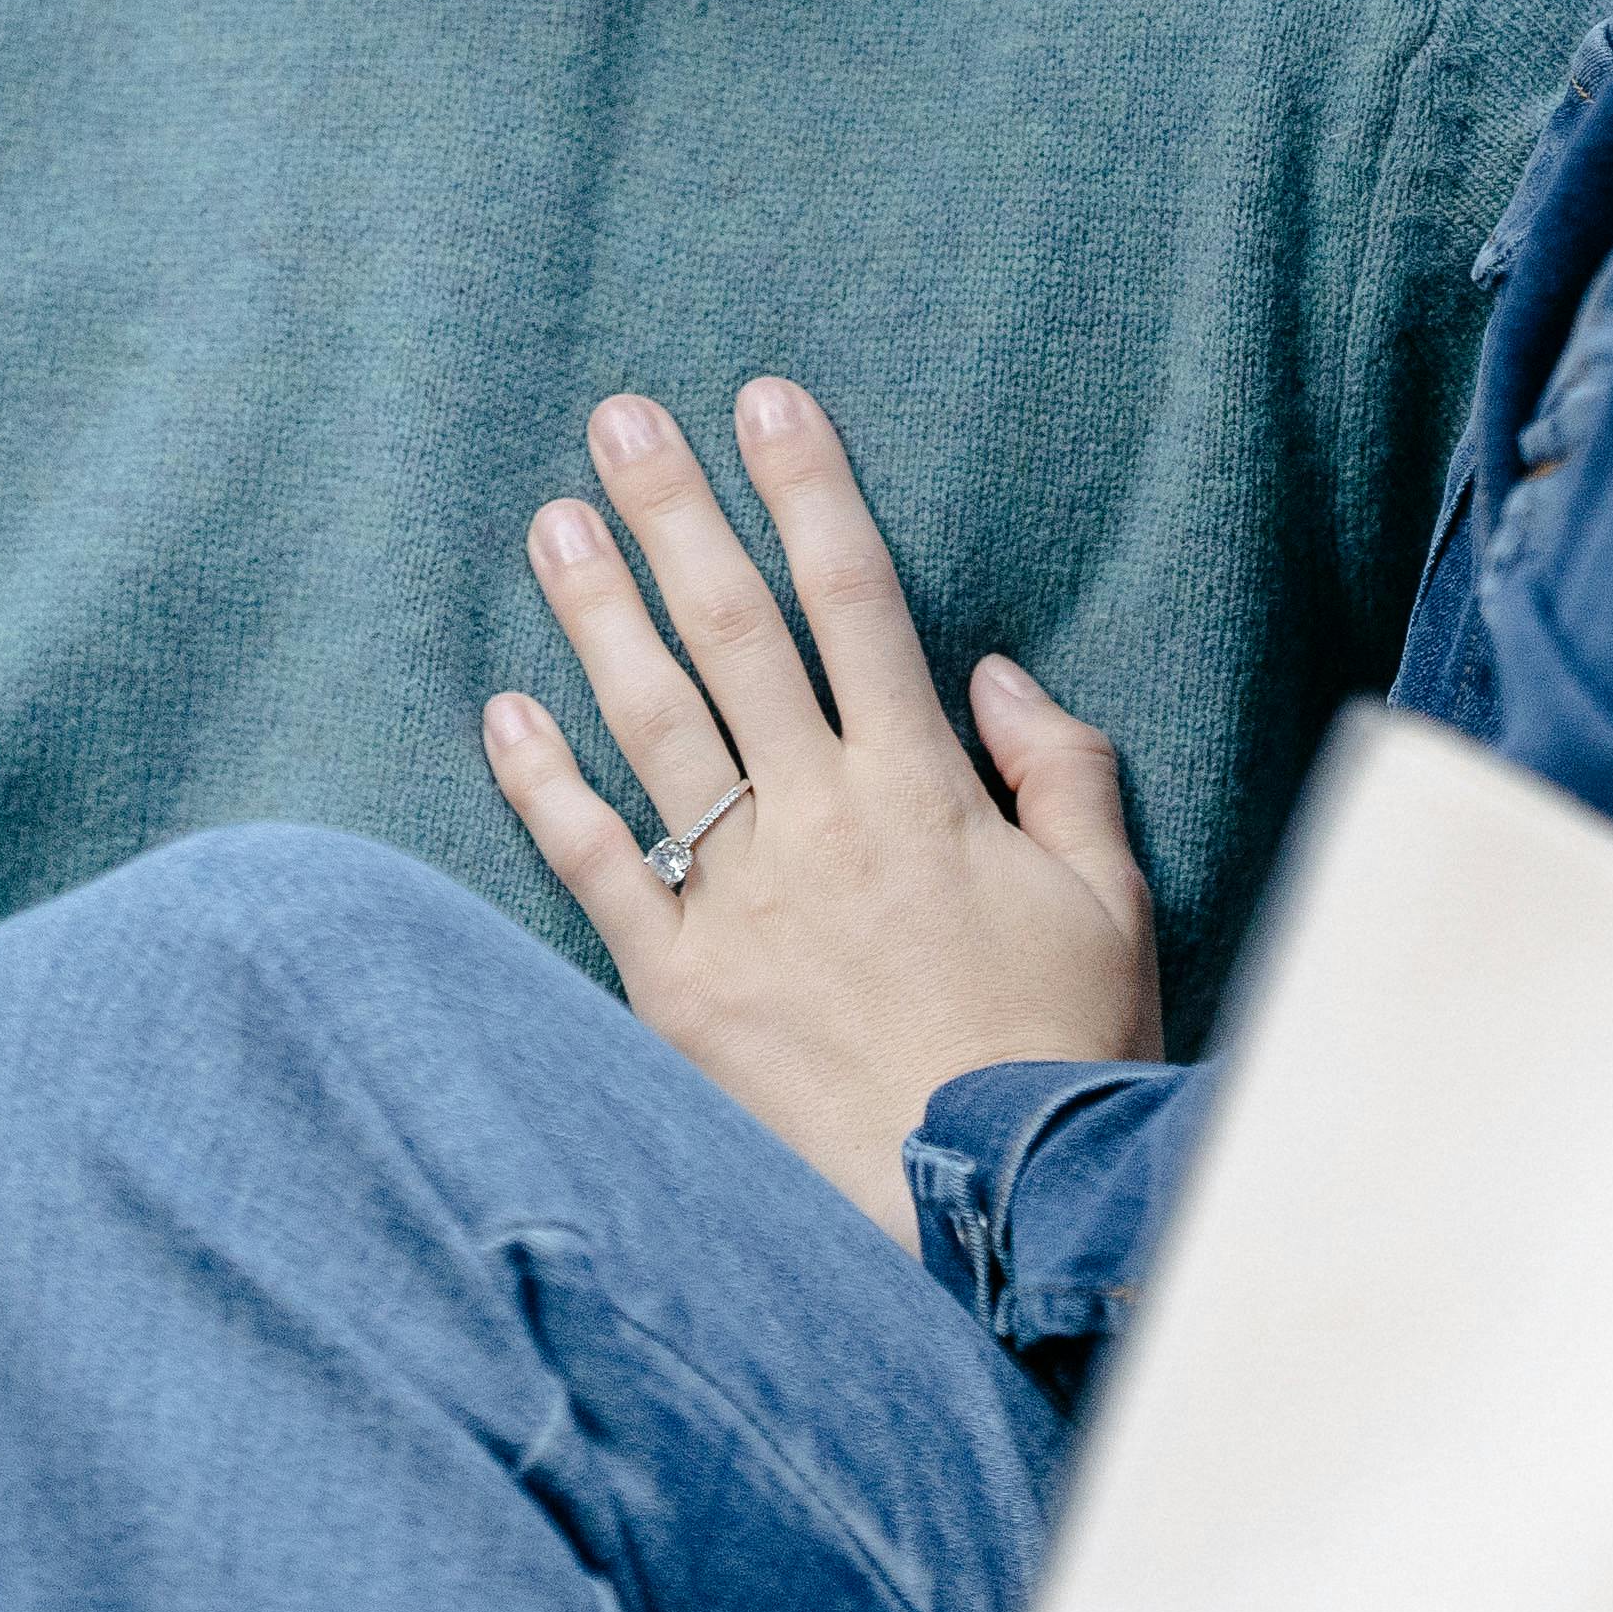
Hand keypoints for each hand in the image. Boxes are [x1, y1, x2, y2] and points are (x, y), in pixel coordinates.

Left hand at [483, 380, 1163, 1243]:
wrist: (983, 1213)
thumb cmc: (1057, 1056)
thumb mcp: (1111, 900)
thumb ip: (1061, 771)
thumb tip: (996, 673)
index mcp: (925, 786)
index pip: (858, 596)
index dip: (809, 487)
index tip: (766, 398)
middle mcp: (821, 818)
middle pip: (737, 631)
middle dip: (677, 514)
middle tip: (620, 420)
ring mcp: (740, 899)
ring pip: (654, 724)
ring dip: (599, 613)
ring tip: (554, 522)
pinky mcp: (677, 984)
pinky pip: (597, 865)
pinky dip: (544, 787)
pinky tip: (502, 712)